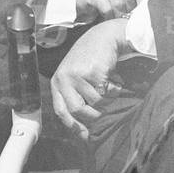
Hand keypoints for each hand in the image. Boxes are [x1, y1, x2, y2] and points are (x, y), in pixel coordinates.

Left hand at [50, 18, 128, 138]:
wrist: (103, 37)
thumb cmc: (90, 60)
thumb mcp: (75, 76)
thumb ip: (75, 96)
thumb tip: (84, 131)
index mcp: (58, 82)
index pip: (61, 110)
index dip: (73, 126)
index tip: (86, 135)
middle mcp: (64, 78)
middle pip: (78, 110)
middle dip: (94, 116)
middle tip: (104, 113)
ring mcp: (78, 74)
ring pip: (96, 102)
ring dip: (108, 99)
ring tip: (110, 86)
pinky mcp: (93, 71)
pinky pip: (107, 92)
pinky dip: (115, 89)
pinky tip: (115, 79)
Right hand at [76, 0, 147, 20]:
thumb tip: (148, 11)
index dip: (142, 3)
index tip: (142, 14)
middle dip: (129, 10)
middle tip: (127, 16)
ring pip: (118, 3)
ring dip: (119, 14)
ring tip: (118, 17)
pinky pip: (107, 8)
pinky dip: (109, 16)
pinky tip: (109, 16)